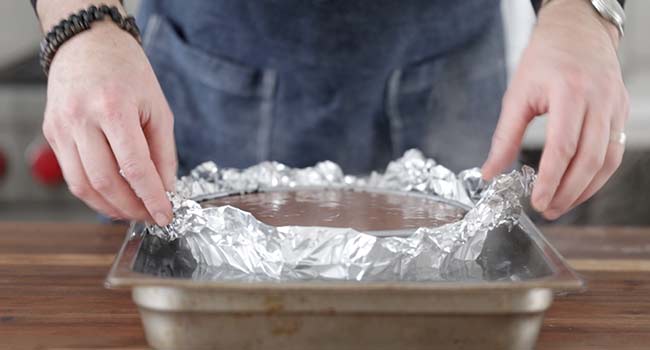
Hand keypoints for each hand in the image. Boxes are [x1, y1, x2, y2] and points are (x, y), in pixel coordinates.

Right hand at [42, 21, 175, 224]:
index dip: (151, 198)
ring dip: (110, 207)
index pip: (135, 167)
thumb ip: (163, 152)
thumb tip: (166, 189)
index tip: (165, 216)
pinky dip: (93, 194)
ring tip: (133, 211)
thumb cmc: (128, 72)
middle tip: (151, 215)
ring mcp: (61, 127)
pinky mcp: (52, 133)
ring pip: (83, 186)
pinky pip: (72, 175)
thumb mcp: (158, 108)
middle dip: (132, 208)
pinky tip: (113, 197)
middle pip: (106, 182)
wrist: (88, 44)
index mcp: (114, 108)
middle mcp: (81, 119)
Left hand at [481, 0, 627, 219]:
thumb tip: (490, 172)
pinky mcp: (622, 111)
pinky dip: (598, 174)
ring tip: (561, 205)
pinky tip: (580, 187)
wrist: (577, 31)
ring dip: (585, 189)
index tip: (536, 201)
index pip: (562, 147)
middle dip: (568, 192)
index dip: (549, 180)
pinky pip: (615, 151)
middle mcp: (598, 100)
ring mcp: (615, 106)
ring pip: (608, 160)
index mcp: (568, 92)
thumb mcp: (517, 94)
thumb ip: (504, 136)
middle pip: (589, 159)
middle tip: (547, 210)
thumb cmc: (544, 59)